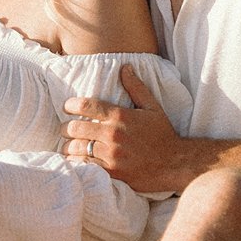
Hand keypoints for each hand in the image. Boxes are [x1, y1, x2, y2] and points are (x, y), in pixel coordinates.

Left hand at [61, 65, 192, 193]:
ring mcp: (111, 155)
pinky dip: (77, 162)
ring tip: (68, 145)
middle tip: (66, 128)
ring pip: (76, 148)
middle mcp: (113, 134)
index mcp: (120, 116)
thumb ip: (136, 87)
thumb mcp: (153, 107)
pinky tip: (76, 160)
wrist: (175, 164)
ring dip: (68, 146)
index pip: (86, 105)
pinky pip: (84, 166)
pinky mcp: (111, 173)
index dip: (71, 105)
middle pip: (75, 128)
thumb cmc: (163, 135)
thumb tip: (125, 67)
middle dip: (66, 127)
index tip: (67, 107)